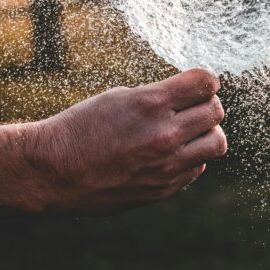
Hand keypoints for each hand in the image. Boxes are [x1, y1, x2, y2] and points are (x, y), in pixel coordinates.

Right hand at [22, 68, 226, 214]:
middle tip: (193, 105)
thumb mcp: (119, 98)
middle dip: (207, 104)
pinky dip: (191, 157)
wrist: (53, 170)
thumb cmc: (82, 126)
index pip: (205, 83)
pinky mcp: (162, 189)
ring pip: (216, 143)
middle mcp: (163, 135)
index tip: (201, 83)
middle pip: (215, 112)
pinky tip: (170, 152)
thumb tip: (191, 96)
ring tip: (188, 130)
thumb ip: (159, 96)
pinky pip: (196, 168)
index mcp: (150, 104)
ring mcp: (165, 166)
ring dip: (206, 132)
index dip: (206, 80)